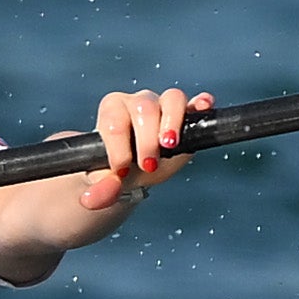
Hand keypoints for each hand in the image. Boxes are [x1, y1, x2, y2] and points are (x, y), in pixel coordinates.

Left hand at [76, 87, 208, 213]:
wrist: (130, 171)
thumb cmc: (114, 172)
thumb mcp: (101, 184)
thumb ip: (99, 192)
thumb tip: (93, 200)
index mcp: (112, 112)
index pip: (114, 120)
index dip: (118, 146)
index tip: (120, 170)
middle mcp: (138, 103)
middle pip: (145, 107)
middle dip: (147, 139)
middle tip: (148, 164)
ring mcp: (163, 106)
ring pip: (172, 98)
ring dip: (172, 122)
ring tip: (169, 145)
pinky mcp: (186, 115)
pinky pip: (196, 103)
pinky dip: (201, 105)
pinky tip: (204, 108)